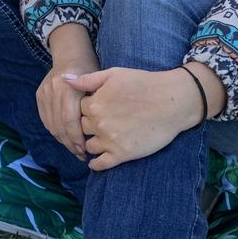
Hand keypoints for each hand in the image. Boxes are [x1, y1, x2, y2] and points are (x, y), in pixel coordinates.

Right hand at [37, 67, 89, 159]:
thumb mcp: (98, 81)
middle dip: (70, 143)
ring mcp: (44, 92)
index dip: (76, 138)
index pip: (69, 120)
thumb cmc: (90, 70)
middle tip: (81, 155)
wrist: (70, 54)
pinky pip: (46, 119)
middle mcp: (53, 89)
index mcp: (68, 86)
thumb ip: (95, 104)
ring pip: (51, 124)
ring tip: (74, 149)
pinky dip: (55, 131)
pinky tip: (65, 138)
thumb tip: (94, 132)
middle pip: (59, 124)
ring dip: (62, 140)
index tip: (86, 149)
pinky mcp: (39, 95)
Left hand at [65, 67, 202, 170]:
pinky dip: (96, 164)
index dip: (86, 108)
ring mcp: (110, 141)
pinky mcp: (122, 154)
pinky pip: (100, 164)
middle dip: (88, 125)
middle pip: (81, 128)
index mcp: (94, 103)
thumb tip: (65, 79)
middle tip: (99, 123)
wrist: (172, 101)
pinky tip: (96, 161)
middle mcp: (98, 123)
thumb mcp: (114, 74)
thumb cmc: (144, 84)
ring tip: (99, 139)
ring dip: (92, 143)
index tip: (95, 107)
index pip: (78, 109)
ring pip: (89, 145)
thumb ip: (87, 79)